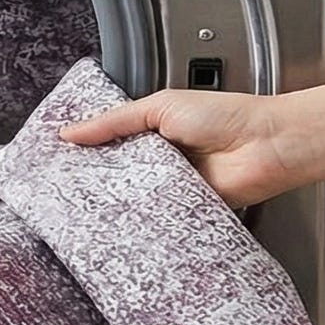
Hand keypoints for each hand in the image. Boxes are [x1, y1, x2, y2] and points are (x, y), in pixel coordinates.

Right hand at [60, 89, 311, 208]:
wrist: (266, 146)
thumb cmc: (227, 116)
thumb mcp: (160, 107)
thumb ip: (114, 121)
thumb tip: (72, 132)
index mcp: (154, 130)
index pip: (110, 143)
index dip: (86, 151)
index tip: (57, 159)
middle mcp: (162, 160)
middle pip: (117, 174)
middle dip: (95, 179)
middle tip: (64, 186)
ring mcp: (172, 186)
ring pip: (133, 197)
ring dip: (118, 199)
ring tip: (89, 203)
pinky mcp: (184, 210)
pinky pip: (156, 216)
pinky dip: (144, 217)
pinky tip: (126, 217)